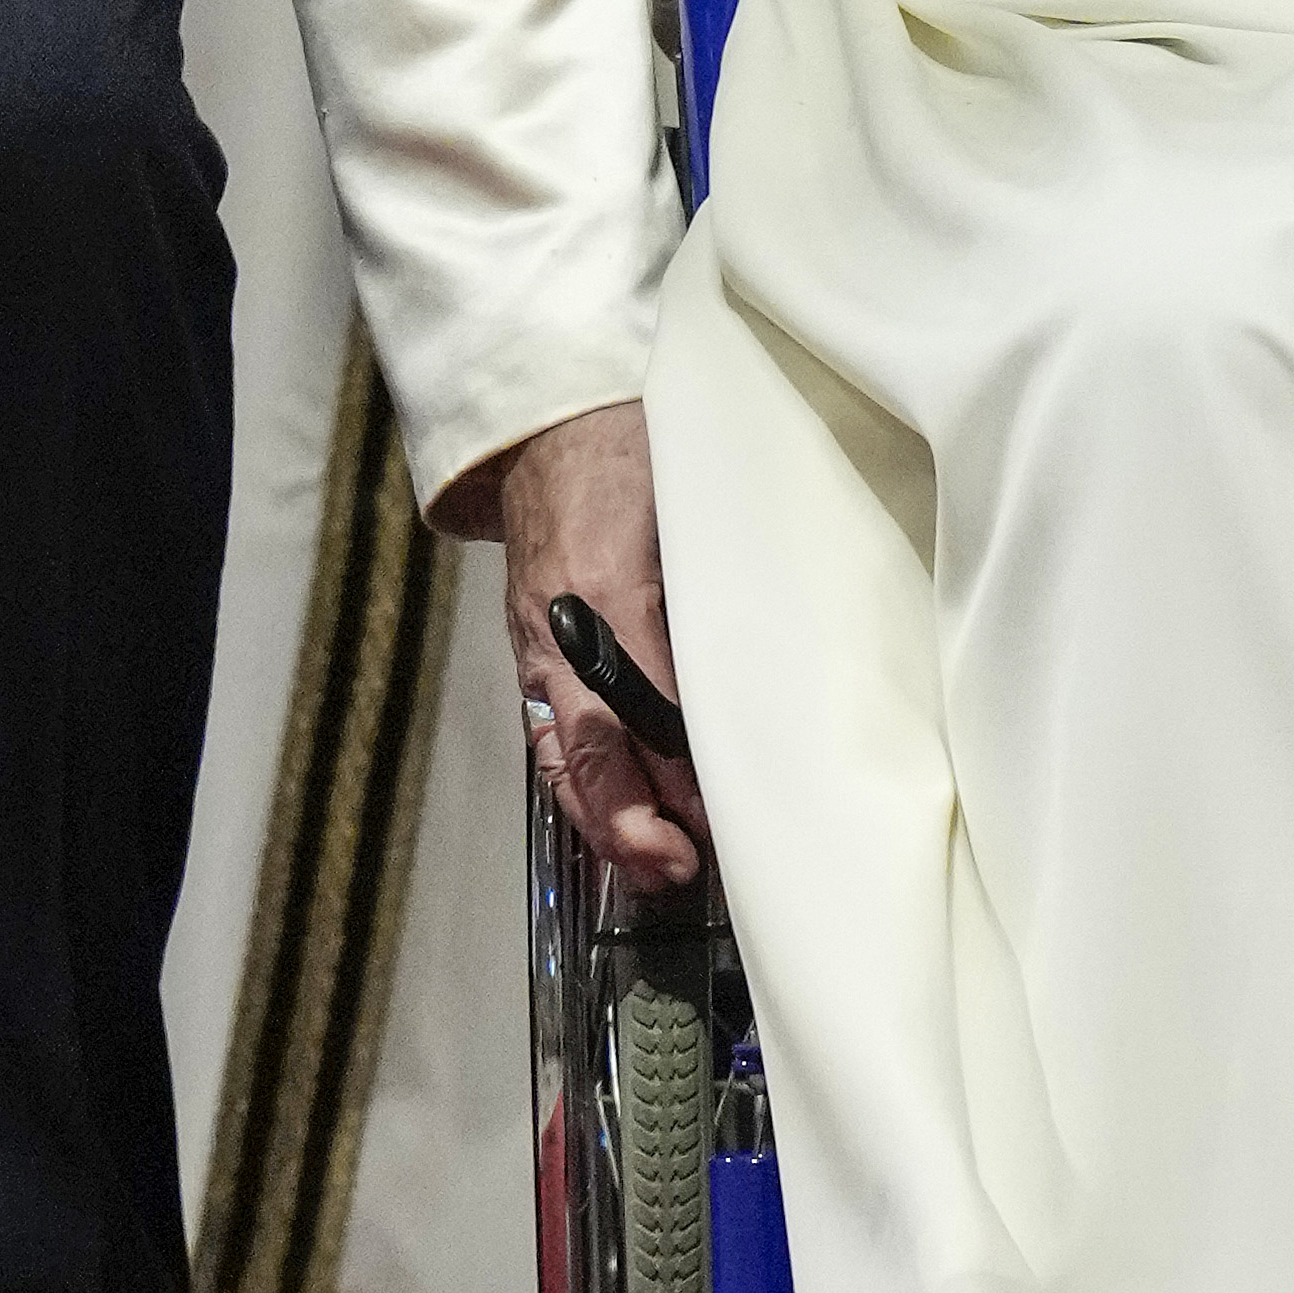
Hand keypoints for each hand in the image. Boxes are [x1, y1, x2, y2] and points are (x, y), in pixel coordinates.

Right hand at [490, 398, 704, 885]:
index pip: (645, 697)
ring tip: (653, 868)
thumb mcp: (688, 502)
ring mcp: (539, 646)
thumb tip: (759, 663)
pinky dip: (581, 789)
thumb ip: (717, 577)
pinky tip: (615, 826)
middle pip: (593, 743)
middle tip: (680, 865)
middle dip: (633, 815)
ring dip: (606, 818)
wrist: (548, 424)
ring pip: (565, 751)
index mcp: (605, 588)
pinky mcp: (535, 653)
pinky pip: (552, 734)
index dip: (677, 759)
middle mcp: (562, 630)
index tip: (715, 806)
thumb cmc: (630, 452)